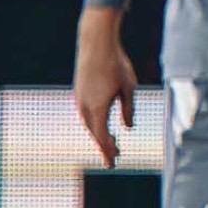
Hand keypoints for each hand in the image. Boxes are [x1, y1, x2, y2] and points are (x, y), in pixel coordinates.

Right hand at [73, 10, 137, 166]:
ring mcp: (79, 99)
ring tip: (112, 142)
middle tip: (115, 157)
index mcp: (97, 108)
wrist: (95, 43)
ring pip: (88, 123)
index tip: (112, 163)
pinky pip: (85, 113)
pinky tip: (102, 124)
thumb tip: (127, 127)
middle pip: (94, 133)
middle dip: (104, 145)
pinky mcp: (78, 92)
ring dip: (99, 134)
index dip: (107, 151)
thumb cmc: (115, 64)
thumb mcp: (128, 88)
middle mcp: (84, 106)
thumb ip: (128, 109)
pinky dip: (94, 123)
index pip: (101, 137)